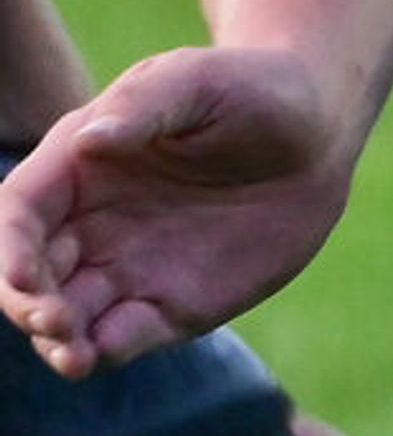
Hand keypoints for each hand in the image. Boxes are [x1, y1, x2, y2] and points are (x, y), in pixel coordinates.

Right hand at [0, 47, 355, 377]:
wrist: (318, 131)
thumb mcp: (196, 81)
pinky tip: (105, 352)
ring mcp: (126, 267)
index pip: (17, 215)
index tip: (23, 275)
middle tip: (53, 320)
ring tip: (74, 355)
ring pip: (67, 316)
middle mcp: (88, 224)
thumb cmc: (249, 89)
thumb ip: (143, 107)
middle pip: (29, 275)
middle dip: (27, 303)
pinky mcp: (171, 302)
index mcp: (76, 167)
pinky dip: (106, 350)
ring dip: (58, 340)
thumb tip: (90, 139)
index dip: (8, 249)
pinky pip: (123, 336)